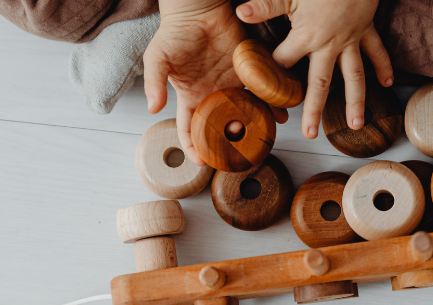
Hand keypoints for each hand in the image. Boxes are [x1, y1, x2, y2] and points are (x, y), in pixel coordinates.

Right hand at [144, 0, 287, 165]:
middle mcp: (212, 95)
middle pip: (222, 127)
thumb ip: (154, 83)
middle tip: (240, 157)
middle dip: (230, 143)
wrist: (197, 10)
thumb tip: (153, 109)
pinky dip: (269, 101)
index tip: (202, 162)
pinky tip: (278, 112)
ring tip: (265, 138)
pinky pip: (260, 90)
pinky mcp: (247, 71)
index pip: (190, 129)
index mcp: (191, 97)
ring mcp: (231, 84)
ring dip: (255, 125)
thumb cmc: (174, 33)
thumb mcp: (157, 59)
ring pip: (245, 112)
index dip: (194, 147)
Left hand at [238, 0, 392, 138]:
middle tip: (309, 133)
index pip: (283, 63)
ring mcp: (351, 41)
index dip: (269, 77)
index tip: (261, 96)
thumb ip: (266, 5)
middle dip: (313, 109)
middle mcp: (330, 45)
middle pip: (320, 83)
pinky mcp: (366, 31)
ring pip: (354, 76)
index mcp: (307, 36)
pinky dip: (383, 67)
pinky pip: (377, 52)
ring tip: (356, 125)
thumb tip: (241, 14)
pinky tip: (386, 84)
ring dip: (356, 101)